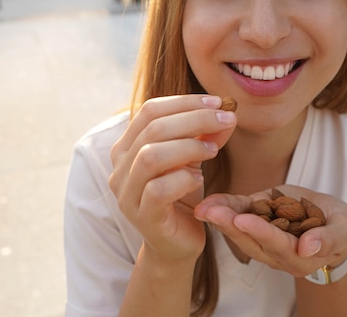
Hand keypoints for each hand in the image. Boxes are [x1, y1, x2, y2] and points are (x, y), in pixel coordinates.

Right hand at [109, 95, 236, 262]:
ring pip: (150, 156)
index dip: (185, 102)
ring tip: (212, 151)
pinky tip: (198, 179)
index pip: (150, 110)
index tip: (218, 102)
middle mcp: (120, 167)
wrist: (177, 244)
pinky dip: (183, 179)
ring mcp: (127, 193)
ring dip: (189, 147)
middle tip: (226, 120)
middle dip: (195, 119)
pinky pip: (158, 190)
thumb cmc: (181, 196)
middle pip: (153, 129)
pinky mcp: (142, 216)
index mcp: (127, 146)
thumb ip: (205, 135)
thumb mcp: (193, 159)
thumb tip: (226, 112)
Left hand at [194, 184, 346, 275]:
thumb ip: (330, 239)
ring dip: (220, 220)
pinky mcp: (254, 222)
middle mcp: (276, 255)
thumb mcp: (344, 229)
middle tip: (212, 213)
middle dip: (230, 226)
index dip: (261, 232)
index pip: (278, 244)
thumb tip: (308, 247)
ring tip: (205, 207)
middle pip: (251, 241)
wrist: (327, 221)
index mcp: (300, 257)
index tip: (243, 220)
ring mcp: (262, 241)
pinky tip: (208, 202)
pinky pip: (236, 216)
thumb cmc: (337, 225)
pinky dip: (223, 208)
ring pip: (239, 233)